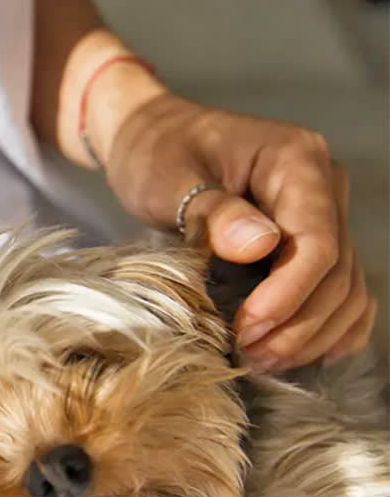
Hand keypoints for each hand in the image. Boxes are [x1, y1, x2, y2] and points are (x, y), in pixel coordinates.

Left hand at [104, 93, 375, 371]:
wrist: (149, 136)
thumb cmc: (155, 151)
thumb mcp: (169, 177)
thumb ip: (213, 211)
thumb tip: (261, 245)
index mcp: (297, 161)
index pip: (318, 240)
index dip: (289, 294)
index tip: (248, 329)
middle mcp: (324, 187)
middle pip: (338, 272)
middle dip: (298, 324)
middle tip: (248, 356)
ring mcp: (323, 214)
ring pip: (345, 288)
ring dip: (312, 334)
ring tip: (261, 360)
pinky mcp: (310, 240)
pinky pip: (342, 289)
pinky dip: (330, 326)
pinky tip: (303, 355)